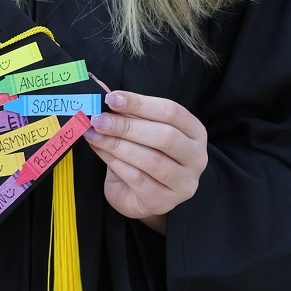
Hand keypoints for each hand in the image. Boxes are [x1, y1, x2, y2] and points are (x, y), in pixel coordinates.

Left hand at [83, 91, 207, 233]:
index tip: (111, 98)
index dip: (140, 103)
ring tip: (95, 134)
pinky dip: (116, 163)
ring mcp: (183, 182)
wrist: (139, 195)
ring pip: (151, 160)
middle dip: (127, 126)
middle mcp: (196, 157)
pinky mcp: (164, 202)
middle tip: (99, 119)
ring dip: (118, 144)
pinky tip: (101, 152)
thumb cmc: (142, 154)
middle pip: (165, 136)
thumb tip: (99, 88)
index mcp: (194, 132)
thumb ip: (124, 111)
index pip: (171, 112)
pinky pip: (138, 180)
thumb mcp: (137, 129)